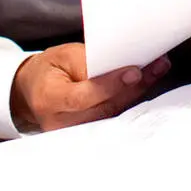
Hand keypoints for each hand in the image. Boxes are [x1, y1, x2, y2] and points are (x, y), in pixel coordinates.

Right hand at [10, 43, 169, 131]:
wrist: (33, 91)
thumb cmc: (49, 70)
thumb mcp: (63, 55)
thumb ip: (88, 62)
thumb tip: (121, 66)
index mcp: (49, 99)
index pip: (82, 97)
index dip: (110, 86)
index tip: (134, 71)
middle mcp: (61, 122)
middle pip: (104, 107)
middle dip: (133, 86)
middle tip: (157, 65)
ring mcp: (74, 134)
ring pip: (113, 114)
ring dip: (137, 92)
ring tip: (157, 69)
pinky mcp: (87, 135)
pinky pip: (113, 117)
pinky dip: (130, 99)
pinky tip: (146, 83)